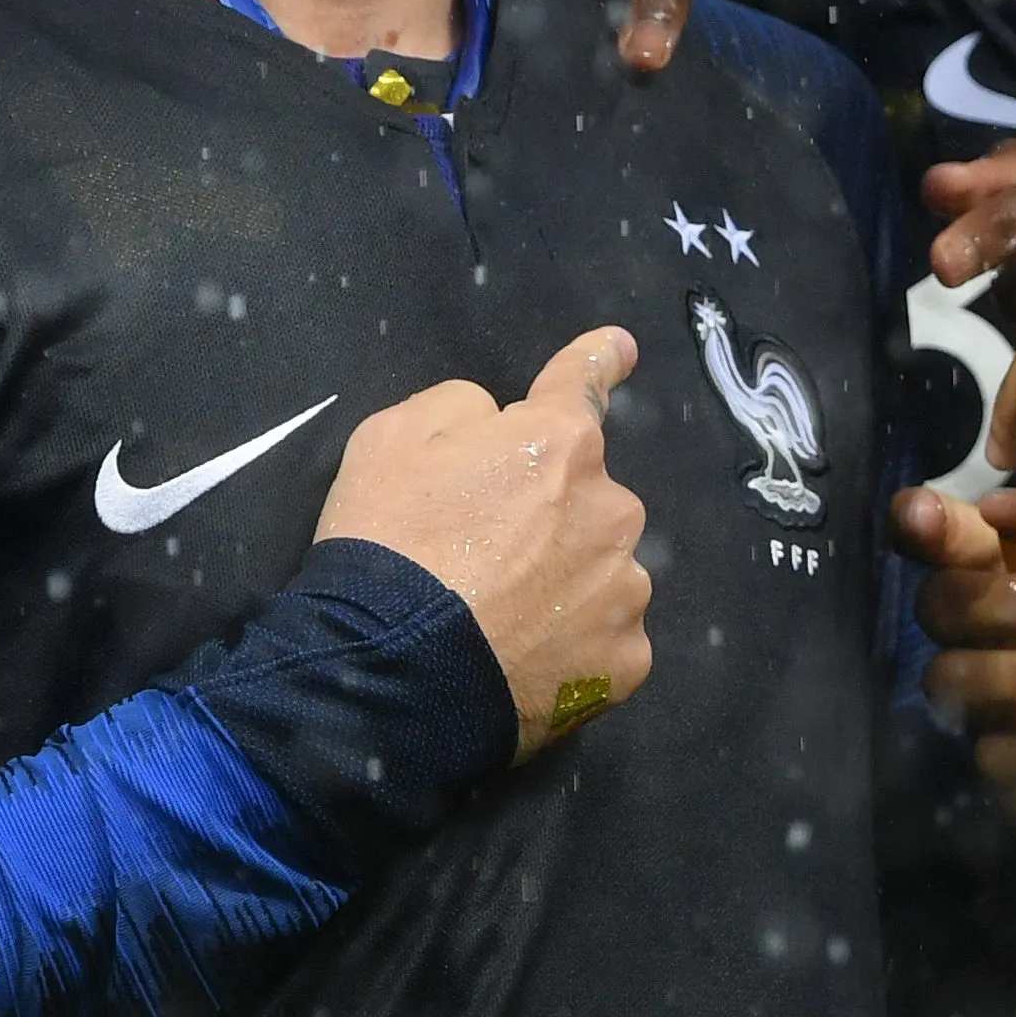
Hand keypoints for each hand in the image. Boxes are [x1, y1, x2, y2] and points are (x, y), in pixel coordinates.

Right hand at [315, 327, 653, 757]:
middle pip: (585, 496)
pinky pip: (605, 638)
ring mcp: (625, 588)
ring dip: (565, 581)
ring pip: (600, 569)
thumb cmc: (388, 543)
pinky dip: (574, 644)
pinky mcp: (626, 659)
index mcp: (561, 443)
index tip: (622, 348)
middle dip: (549, 513)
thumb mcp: (390, 437)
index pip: (585, 384)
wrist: (390, 668)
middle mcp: (612, 508)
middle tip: (483, 556)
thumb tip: (500, 421)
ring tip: (500, 617)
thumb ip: (461, 409)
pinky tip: (526, 657)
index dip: (600, 360)